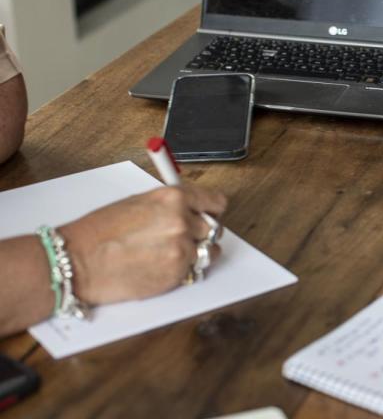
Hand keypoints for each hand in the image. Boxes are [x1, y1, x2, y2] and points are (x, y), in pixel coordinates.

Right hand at [59, 185, 227, 304]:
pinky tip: (161, 266)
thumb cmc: (100, 232)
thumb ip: (170, 205)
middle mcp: (182, 221)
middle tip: (184, 238)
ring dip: (196, 254)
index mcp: (173, 198)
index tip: (211, 215)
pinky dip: (183, 270)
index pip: (215, 202)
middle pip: (214, 228)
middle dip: (202, 234)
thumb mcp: (137, 203)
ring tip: (170, 254)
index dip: (213, 210)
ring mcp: (181, 249)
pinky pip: (194, 271)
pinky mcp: (177, 274)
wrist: (77, 261)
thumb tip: (192, 209)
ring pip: (209, 252)